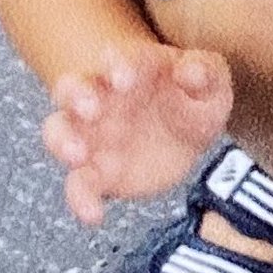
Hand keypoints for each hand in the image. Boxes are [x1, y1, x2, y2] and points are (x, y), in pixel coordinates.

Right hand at [41, 41, 233, 225]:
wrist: (187, 135)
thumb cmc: (194, 98)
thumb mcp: (212, 83)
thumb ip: (205, 72)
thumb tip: (191, 71)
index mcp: (133, 67)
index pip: (119, 58)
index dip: (119, 65)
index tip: (123, 78)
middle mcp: (102, 97)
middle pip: (73, 87)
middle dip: (76, 95)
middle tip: (90, 108)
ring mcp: (93, 133)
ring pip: (60, 130)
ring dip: (62, 140)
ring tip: (76, 154)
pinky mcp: (96, 170)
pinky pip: (79, 183)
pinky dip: (79, 198)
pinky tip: (93, 214)